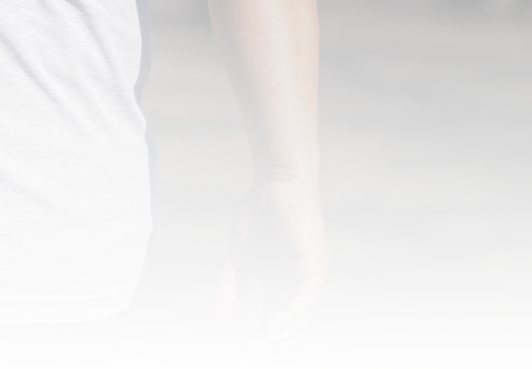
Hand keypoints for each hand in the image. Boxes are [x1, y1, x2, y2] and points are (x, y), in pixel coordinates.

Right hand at [219, 175, 325, 335]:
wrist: (276, 180)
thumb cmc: (259, 213)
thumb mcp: (238, 256)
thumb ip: (230, 285)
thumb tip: (217, 317)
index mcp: (283, 283)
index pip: (276, 320)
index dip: (261, 338)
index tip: (239, 350)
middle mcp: (300, 283)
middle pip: (291, 325)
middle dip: (271, 343)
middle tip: (247, 353)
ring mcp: (310, 274)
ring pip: (302, 316)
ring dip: (282, 333)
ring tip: (259, 343)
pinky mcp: (315, 262)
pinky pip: (307, 297)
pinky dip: (291, 312)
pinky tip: (270, 323)